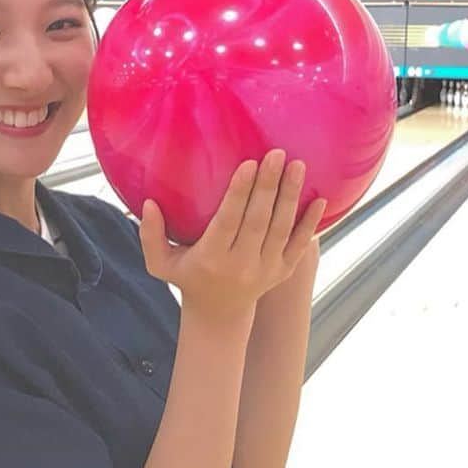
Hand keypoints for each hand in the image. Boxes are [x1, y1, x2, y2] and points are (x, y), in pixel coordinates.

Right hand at [138, 150, 326, 322]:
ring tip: (298, 165)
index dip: (239, 193)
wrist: (219, 313)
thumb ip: (150, 234)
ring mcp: (265, 270)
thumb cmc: (188, 277)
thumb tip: (148, 204)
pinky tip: (320, 200)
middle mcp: (240, 264)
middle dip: (269, 186)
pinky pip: (299, 246)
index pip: (228, 221)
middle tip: (277, 154)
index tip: (249, 164)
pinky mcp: (282, 272)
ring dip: (290, 197)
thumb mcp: (160, 263)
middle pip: (258, 221)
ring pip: (281, 229)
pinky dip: (310, 224)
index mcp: (211, 258)